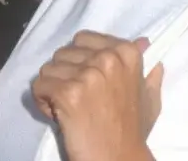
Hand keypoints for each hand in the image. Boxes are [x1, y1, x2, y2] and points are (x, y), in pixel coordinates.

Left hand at [31, 31, 162, 160]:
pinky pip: (38, 85)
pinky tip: (58, 115)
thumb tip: (143, 42)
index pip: (83, 39)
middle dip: (64, 74)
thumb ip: (144, 69)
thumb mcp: (148, 96)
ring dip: (52, 88)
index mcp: (126, 53)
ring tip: (67, 108)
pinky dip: (43, 102)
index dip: (79, 61)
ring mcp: (87, 75)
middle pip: (63, 53)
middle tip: (77, 98)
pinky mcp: (67, 93)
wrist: (119, 158)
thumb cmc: (132, 131)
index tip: (87, 81)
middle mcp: (107, 58)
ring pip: (48, 69)